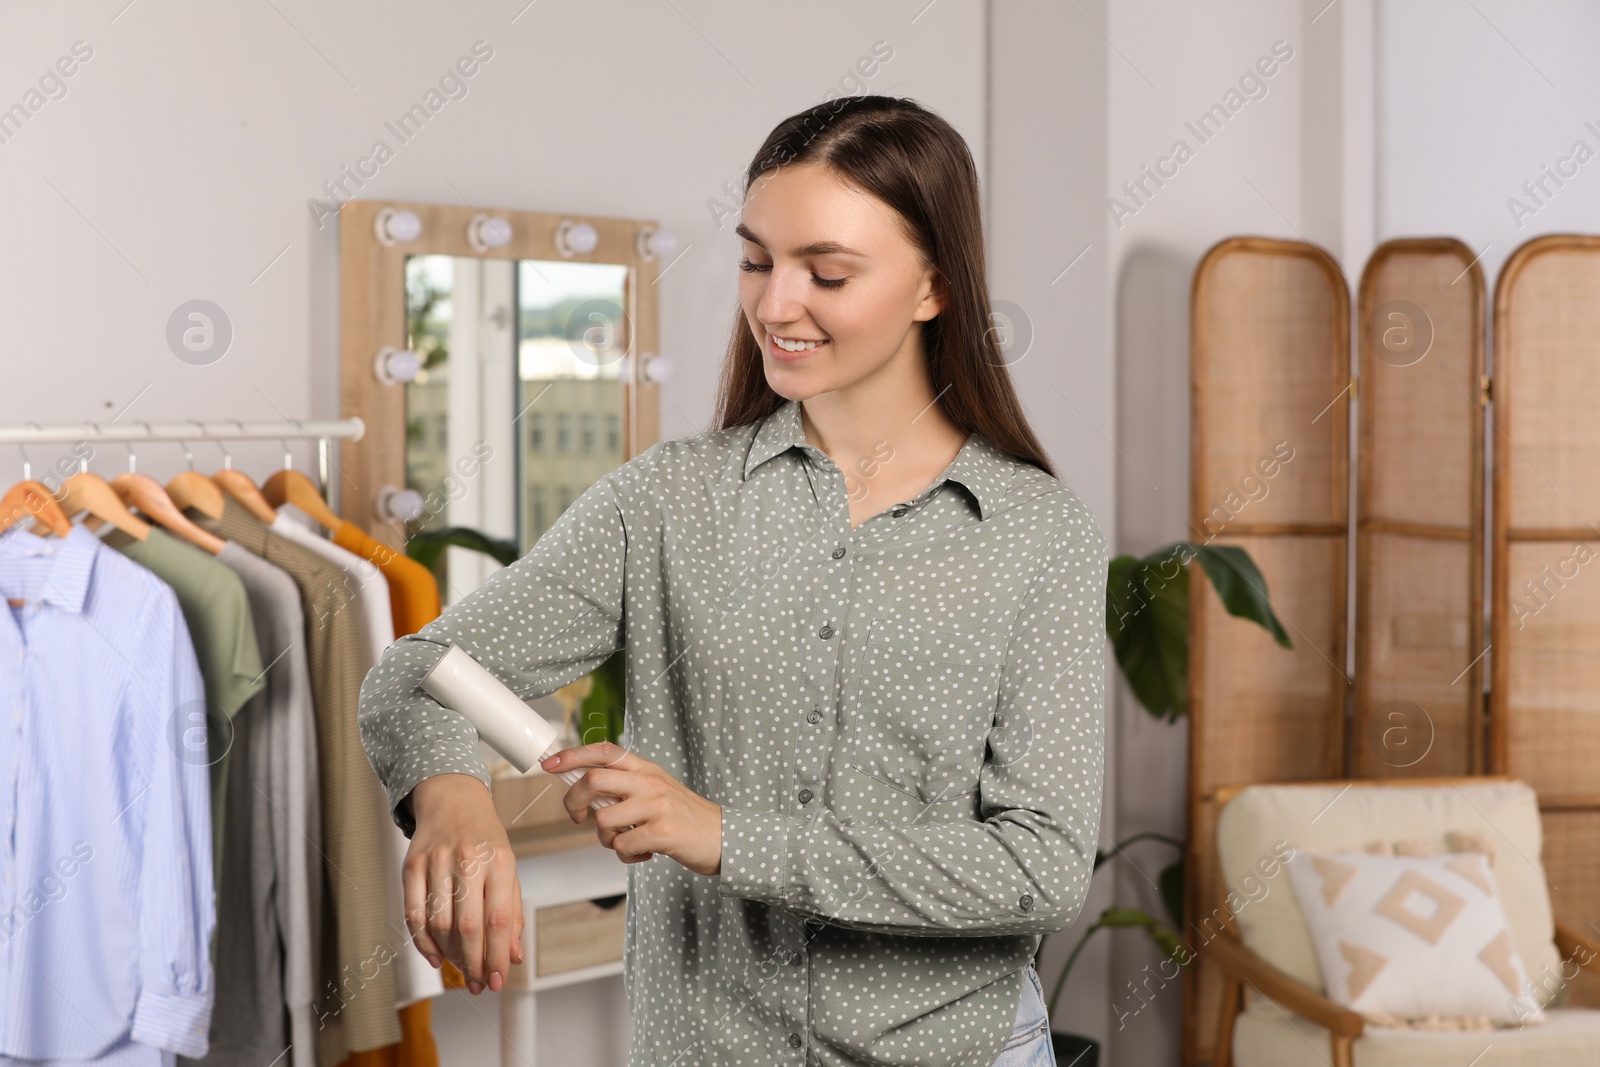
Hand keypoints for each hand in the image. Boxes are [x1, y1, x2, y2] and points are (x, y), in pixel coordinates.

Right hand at [403, 774, 525, 994]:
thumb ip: (512, 913)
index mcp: (501, 861)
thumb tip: (512, 956)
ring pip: (439, 923)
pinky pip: (414, 914)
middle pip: (469, 926)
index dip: (497, 956)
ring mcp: (437, 861)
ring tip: (459, 968)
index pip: (499, 918)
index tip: (496, 980)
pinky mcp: (411, 865)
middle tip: (476, 984)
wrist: (453, 800)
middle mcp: (469, 860)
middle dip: (473, 963)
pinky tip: (435, 956)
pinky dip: (423, 942)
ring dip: (449, 955)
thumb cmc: (485, 840)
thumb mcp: (509, 869)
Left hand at [544, 741, 722, 875]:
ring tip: (625, 840)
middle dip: (574, 801)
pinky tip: (642, 853)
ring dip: (605, 838)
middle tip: (577, 817)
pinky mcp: (662, 832)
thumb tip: (584, 789)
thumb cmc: (684, 817)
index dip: (572, 755)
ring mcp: (656, 806)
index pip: (603, 751)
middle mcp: (650, 782)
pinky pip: (622, 845)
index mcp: (646, 769)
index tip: (550, 765)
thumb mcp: (657, 791)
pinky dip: (625, 855)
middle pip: (593, 780)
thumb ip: (625, 787)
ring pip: (603, 819)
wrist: (724, 837)